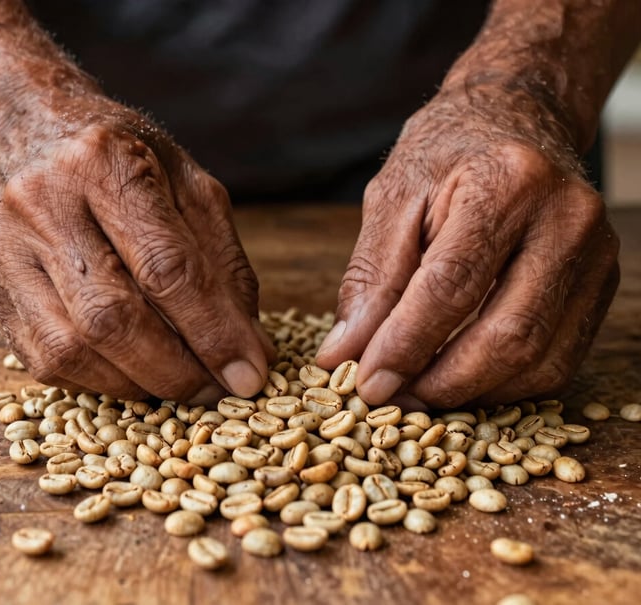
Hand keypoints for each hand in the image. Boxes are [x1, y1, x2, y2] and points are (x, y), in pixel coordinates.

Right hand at [0, 106, 270, 402]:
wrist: (32, 134)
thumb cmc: (126, 162)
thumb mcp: (191, 189)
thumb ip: (225, 266)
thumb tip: (251, 352)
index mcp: (106, 164)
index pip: (167, 268)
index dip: (213, 332)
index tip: (250, 375)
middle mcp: (44, 203)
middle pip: (113, 318)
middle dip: (177, 371)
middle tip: (218, 391)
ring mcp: (7, 248)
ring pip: (74, 349)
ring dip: (139, 384)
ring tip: (181, 383)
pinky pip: (46, 360)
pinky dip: (100, 382)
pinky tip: (134, 372)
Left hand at [316, 85, 618, 408]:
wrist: (516, 120)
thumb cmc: (446, 157)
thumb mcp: (392, 198)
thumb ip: (370, 278)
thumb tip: (344, 354)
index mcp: (506, 183)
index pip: (452, 286)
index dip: (405, 345)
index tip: (367, 384)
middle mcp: (565, 220)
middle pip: (507, 334)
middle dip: (442, 383)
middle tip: (393, 401)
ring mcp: (596, 255)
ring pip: (539, 359)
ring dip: (473, 394)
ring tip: (419, 395)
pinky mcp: (601, 284)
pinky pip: (559, 361)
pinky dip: (505, 386)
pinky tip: (462, 381)